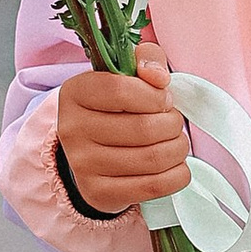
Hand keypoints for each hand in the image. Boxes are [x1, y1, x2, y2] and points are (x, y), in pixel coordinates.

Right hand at [56, 40, 192, 211]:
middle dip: (172, 123)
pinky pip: (153, 187)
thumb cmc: (118, 107)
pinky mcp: (98, 193)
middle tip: (172, 122)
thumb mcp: (128, 72)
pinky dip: (177, 175)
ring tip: (175, 142)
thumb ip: (146, 58)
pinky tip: (175, 166)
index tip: (163, 98)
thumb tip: (158, 77)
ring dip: (178, 149)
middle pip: (143, 128)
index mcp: (74, 92)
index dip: (155, 95)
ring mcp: (82, 165)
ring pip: (153, 158)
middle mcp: (71, 130)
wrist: (95, 152)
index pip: (121, 90)